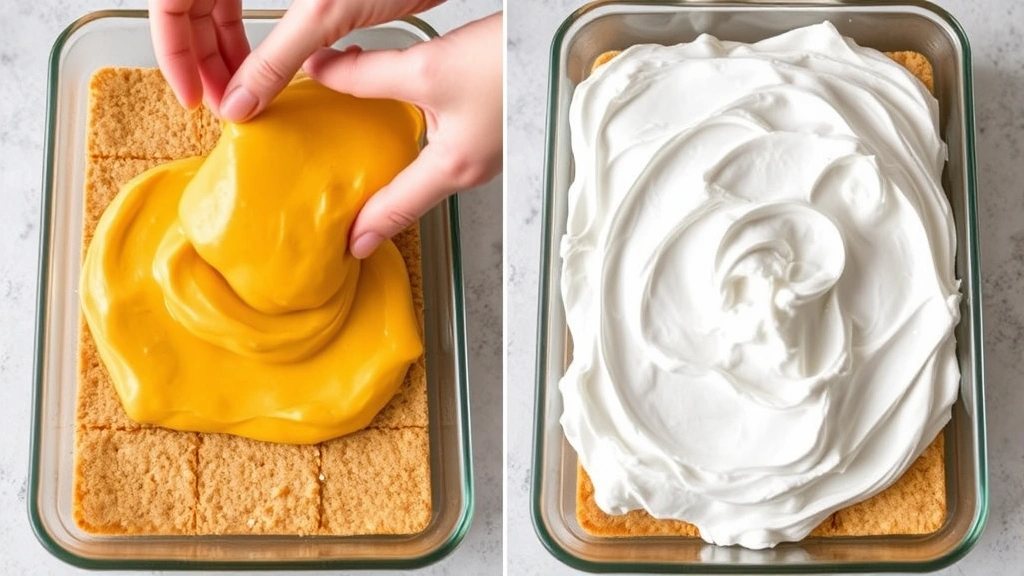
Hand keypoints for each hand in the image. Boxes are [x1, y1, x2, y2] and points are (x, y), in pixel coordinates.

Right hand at [150, 0, 442, 118]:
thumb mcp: (325, 11)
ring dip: (231, 56)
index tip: (192, 94)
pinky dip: (265, 47)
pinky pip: (265, 16)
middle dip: (203, 58)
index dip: (172, 48)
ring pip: (226, 11)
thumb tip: (239, 105)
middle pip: (194, 7)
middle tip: (224, 105)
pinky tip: (278, 74)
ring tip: (247, 99)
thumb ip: (276, 58)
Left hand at [304, 12, 502, 257]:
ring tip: (360, 174)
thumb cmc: (508, 62)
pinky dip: (416, 150)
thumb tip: (323, 71)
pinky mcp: (488, 133)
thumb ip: (367, 75)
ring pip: (427, 172)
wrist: (555, 47)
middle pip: (412, 195)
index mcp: (454, 165)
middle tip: (342, 213)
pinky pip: (444, 152)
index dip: (370, 228)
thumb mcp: (427, 67)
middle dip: (377, 204)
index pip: (400, 207)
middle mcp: (471, 168)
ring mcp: (483, 153)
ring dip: (395, 175)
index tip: (349, 247)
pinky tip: (399, 132)